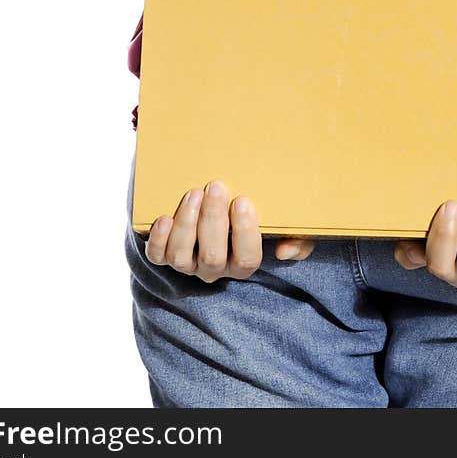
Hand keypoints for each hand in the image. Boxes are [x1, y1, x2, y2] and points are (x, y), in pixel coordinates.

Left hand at [142, 180, 314, 281]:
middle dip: (213, 220)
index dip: (245, 233)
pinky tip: (164, 217)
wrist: (224, 211)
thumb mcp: (287, 231)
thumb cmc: (257, 220)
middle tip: (216, 187)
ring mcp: (189, 265)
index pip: (247, 259)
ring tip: (193, 193)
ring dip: (187, 224)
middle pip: (213, 257)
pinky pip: (157, 256)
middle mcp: (215, 270)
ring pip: (182, 257)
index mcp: (244, 264)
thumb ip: (299, 241)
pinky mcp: (165, 256)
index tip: (243, 201)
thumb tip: (284, 251)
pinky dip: (158, 239)